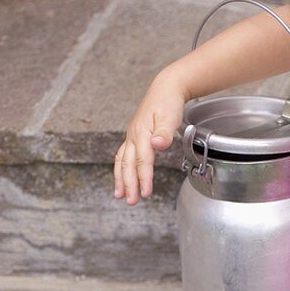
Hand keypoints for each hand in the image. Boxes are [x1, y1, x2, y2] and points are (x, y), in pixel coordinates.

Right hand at [113, 70, 189, 204]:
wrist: (165, 89)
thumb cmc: (169, 103)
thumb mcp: (170, 116)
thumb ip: (164, 133)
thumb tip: (158, 144)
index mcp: (142, 133)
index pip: (142, 161)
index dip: (144, 178)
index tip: (145, 193)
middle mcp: (134, 136)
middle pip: (129, 164)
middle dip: (129, 184)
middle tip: (131, 201)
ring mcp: (132, 136)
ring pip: (123, 161)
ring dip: (121, 179)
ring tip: (119, 195)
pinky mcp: (134, 136)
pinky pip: (123, 155)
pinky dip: (121, 168)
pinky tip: (121, 177)